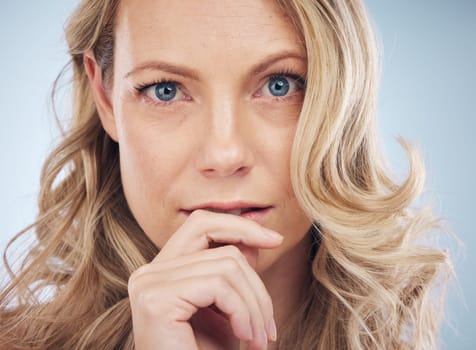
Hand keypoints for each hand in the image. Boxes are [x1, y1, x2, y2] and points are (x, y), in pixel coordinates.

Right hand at [128, 210, 282, 349]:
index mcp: (161, 270)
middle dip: (253, 266)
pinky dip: (244, 312)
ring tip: (259, 339)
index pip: (200, 224)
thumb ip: (232, 274)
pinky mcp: (157, 300)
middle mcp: (148, 272)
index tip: (274, 239)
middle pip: (215, 237)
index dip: (238, 225)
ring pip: (227, 265)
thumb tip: (255, 240)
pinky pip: (220, 286)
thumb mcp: (224, 309)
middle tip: (269, 314)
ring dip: (255, 304)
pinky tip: (246, 339)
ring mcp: (149, 283)